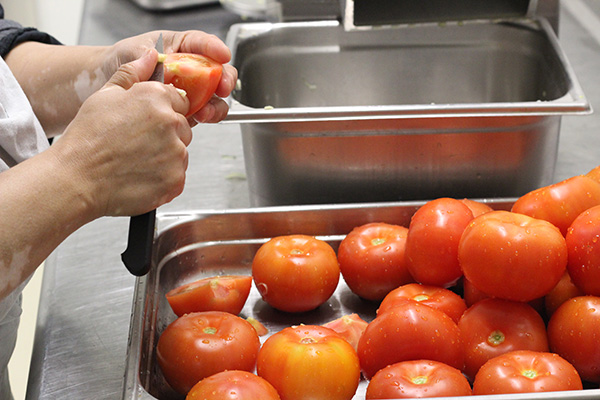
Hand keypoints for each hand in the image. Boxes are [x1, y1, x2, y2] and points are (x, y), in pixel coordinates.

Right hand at [51, 49, 191, 217]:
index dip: (160, 112)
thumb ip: (132, 73)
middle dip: (165, 135)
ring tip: (135, 161)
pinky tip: (140, 176)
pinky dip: (163, 179)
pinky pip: (177, 176)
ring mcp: (176, 153)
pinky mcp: (176, 180)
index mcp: (156, 98)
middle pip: (181, 127)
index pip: (178, 100)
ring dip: (165, 157)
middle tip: (136, 144)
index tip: (145, 123)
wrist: (77, 179)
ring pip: (180, 153)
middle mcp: (171, 123)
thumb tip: (150, 56)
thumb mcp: (104, 95)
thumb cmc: (87, 140)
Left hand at [107, 30, 237, 123]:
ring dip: (216, 105)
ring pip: (214, 97)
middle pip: (217, 72)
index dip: (215, 48)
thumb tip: (159, 58)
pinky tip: (197, 118)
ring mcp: (189, 91)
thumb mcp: (131, 53)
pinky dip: (204, 118)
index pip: (202, 44)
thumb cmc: (119, 64)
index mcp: (179, 48)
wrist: (105, 88)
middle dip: (224, 79)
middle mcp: (188, 69)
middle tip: (222, 87)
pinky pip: (202, 114)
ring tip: (206, 111)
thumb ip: (146, 56)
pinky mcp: (185, 111)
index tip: (223, 55)